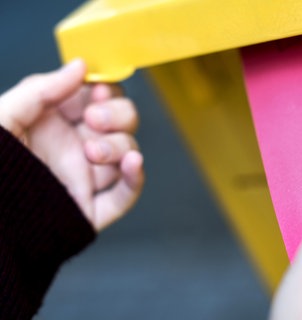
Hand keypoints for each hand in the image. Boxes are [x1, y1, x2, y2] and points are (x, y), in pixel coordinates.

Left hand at [0, 60, 143, 231]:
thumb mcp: (6, 115)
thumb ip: (43, 88)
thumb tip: (82, 65)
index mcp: (56, 124)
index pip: (98, 99)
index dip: (106, 92)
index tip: (97, 90)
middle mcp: (75, 149)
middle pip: (122, 124)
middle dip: (118, 116)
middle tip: (94, 119)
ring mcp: (85, 178)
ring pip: (126, 155)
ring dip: (119, 146)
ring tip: (92, 151)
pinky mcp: (90, 208)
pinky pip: (125, 195)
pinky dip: (136, 178)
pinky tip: (133, 163)